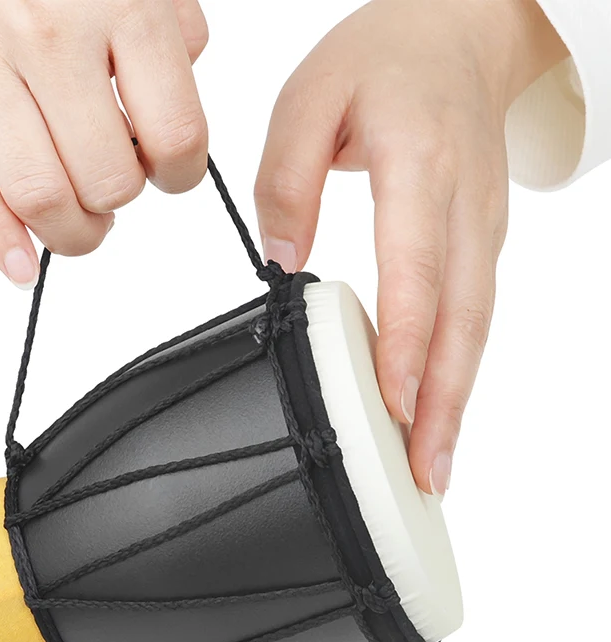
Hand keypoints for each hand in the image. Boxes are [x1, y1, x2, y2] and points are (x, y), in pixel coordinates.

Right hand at [0, 0, 209, 287]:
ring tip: (76, 227)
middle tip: (113, 198)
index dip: (177, 174)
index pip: (173, 136)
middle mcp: (51, 36)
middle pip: (106, 180)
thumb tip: (176, 92)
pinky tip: (20, 269)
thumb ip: (162, 20)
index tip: (167, 174)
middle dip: (119, 207)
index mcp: (120, 0)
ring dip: (70, 234)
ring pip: (40, 197)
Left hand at [253, 0, 566, 495]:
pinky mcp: (482, 245)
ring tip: (434, 469)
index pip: (415, 267)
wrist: (462, 30)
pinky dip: (457, 374)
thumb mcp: (309, 97)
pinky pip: (473, 318)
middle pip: (460, 318)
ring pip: (475, 328)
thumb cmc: (382, 60)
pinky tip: (437, 418)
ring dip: (455, 402)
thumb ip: (288, 178)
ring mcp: (483, 228)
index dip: (406, 341)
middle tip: (425, 473)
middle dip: (441, 402)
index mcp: (419, 163)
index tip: (393, 402)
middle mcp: (464, 204)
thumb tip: (283, 262)